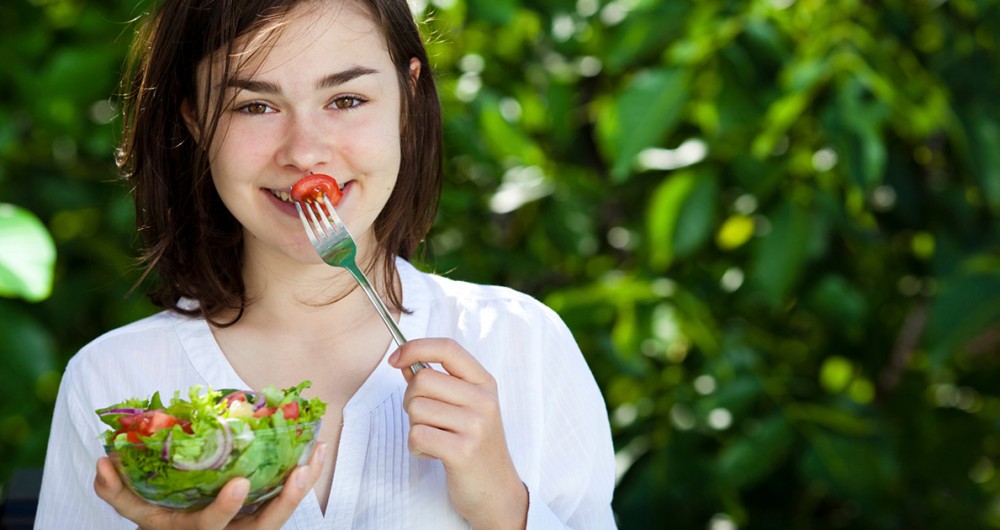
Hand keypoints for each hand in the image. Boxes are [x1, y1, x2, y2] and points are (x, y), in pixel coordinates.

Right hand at [94, 442, 326, 528]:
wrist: (181, 528)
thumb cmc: (160, 513)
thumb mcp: (136, 507)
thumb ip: (116, 490)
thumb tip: (102, 462)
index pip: (208, 526)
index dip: (224, 509)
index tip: (238, 484)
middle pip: (261, 527)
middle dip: (281, 503)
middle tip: (297, 472)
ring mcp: (247, 527)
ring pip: (281, 515)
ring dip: (301, 487)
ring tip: (315, 455)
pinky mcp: (263, 515)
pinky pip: (287, 500)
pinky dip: (303, 476)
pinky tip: (316, 449)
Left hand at [389, 338, 527, 529]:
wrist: (497, 491)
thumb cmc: (475, 445)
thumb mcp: (465, 407)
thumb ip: (438, 382)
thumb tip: (404, 362)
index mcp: (484, 383)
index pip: (447, 349)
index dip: (415, 347)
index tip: (395, 359)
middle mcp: (483, 400)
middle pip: (422, 380)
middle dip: (410, 399)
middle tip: (424, 418)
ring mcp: (475, 426)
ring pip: (416, 409)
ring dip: (415, 426)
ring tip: (435, 438)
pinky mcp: (462, 451)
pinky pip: (417, 435)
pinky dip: (416, 447)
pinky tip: (433, 453)